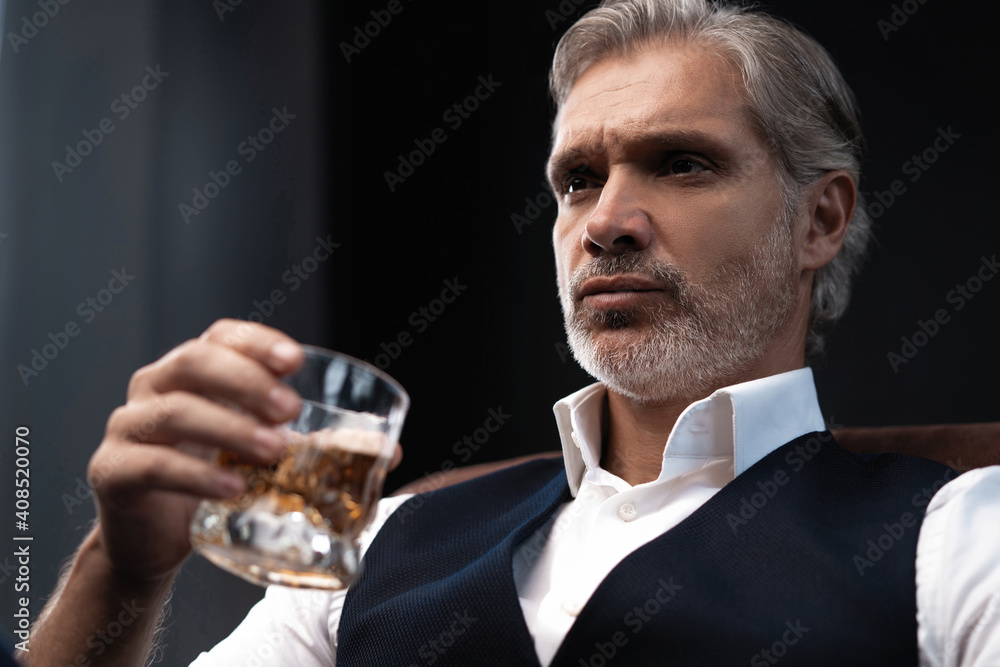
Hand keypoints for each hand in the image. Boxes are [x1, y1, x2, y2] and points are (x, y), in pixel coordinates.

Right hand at [88, 319, 306, 581]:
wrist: (152, 541)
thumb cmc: (210, 483)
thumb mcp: (258, 455)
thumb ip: (312, 445)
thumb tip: (388, 450)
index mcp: (190, 372)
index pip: (220, 336)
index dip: (256, 341)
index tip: (294, 360)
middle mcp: (153, 388)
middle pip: (194, 362)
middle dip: (246, 381)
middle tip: (290, 408)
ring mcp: (127, 427)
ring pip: (174, 411)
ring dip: (230, 427)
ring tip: (273, 450)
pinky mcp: (112, 471)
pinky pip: (153, 464)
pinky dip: (198, 474)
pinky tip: (233, 486)